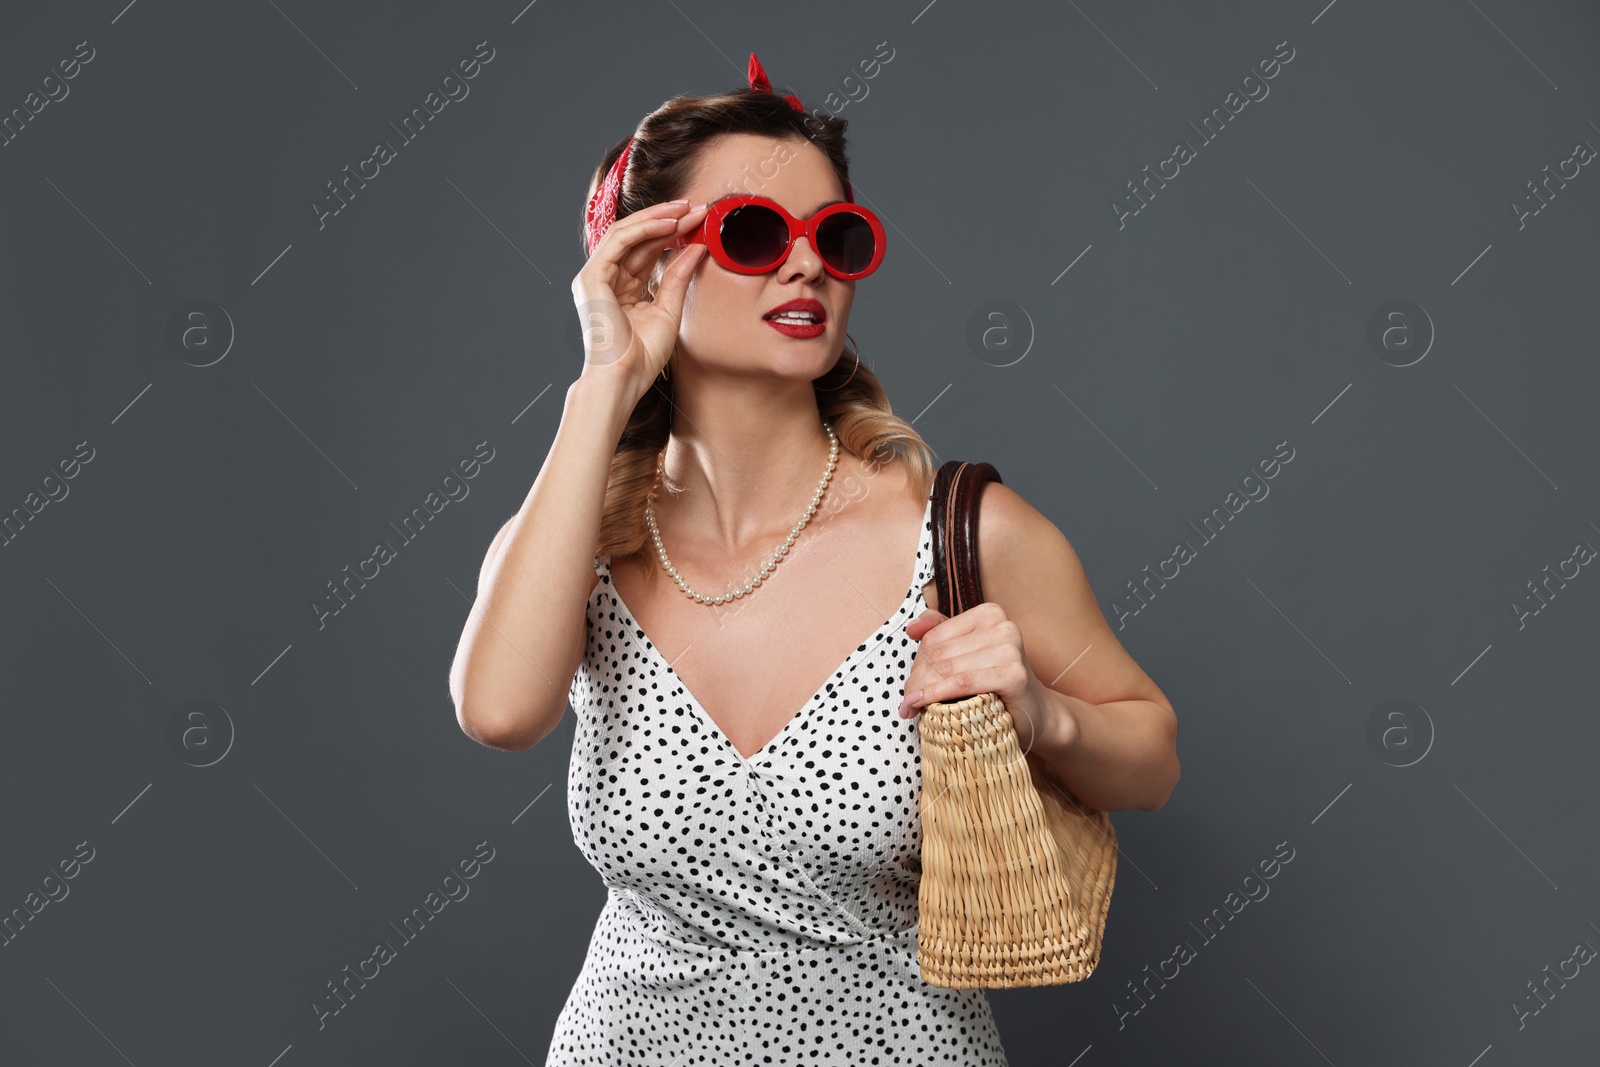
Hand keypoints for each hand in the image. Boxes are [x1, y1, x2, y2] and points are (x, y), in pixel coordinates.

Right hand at [570, 199, 709, 402]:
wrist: (623, 378)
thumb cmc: (642, 356)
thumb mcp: (668, 310)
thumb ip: (678, 277)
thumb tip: (696, 247)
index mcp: (620, 289)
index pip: (646, 251)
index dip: (672, 234)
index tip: (699, 222)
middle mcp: (605, 279)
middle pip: (637, 238)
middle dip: (667, 220)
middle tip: (696, 207)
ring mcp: (595, 277)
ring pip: (626, 233)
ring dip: (657, 218)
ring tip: (686, 210)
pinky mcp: (592, 277)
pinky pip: (619, 241)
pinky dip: (645, 229)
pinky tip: (670, 224)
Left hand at [897, 602, 1076, 756]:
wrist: (1035, 714)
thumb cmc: (997, 685)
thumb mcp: (968, 654)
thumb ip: (941, 634)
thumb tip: (912, 627)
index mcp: (989, 614)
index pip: (934, 636)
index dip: (916, 664)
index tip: (910, 686)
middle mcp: (1002, 626)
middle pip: (938, 653)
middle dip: (917, 680)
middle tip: (908, 703)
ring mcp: (1010, 649)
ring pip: (946, 668)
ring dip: (921, 692)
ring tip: (911, 708)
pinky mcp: (1013, 674)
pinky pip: (960, 683)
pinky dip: (935, 695)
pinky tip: (919, 706)